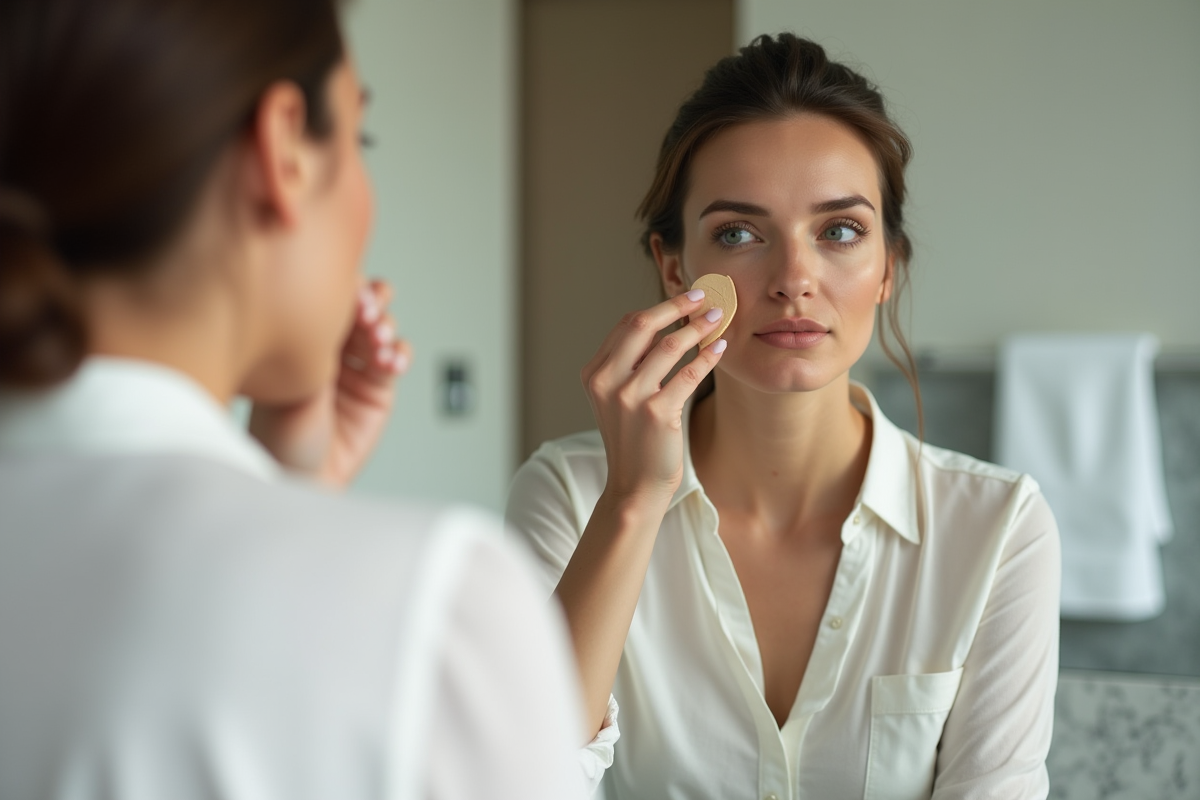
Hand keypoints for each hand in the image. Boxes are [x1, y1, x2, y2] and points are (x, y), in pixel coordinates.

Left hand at [249, 279, 411, 486]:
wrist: (300, 477)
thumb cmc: (279, 436)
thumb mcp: (293, 381)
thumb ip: (318, 346)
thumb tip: (335, 304)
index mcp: (300, 338)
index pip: (327, 299)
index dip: (344, 288)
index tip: (350, 291)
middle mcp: (330, 348)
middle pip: (360, 306)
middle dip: (371, 302)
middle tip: (368, 310)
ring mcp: (356, 367)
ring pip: (382, 328)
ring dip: (386, 327)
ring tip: (380, 340)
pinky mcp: (379, 389)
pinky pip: (396, 359)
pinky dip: (399, 354)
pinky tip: (392, 361)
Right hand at [581, 289, 726, 505]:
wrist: (634, 486)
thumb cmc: (634, 440)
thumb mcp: (620, 399)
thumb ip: (634, 364)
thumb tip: (669, 325)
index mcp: (594, 373)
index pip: (626, 326)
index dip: (660, 308)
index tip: (686, 299)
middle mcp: (607, 381)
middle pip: (642, 325)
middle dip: (677, 306)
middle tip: (704, 298)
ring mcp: (630, 397)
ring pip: (669, 346)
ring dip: (698, 328)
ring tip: (718, 319)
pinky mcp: (656, 413)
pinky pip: (689, 373)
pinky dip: (708, 357)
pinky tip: (720, 348)